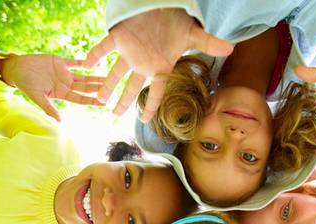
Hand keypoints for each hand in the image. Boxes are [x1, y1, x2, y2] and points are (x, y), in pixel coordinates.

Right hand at [0, 54, 103, 121]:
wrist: (17, 69)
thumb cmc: (25, 84)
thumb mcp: (37, 97)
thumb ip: (48, 108)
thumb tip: (59, 121)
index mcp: (61, 93)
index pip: (80, 98)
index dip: (92, 100)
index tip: (104, 102)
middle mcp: (65, 84)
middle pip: (85, 87)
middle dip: (98, 88)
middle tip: (112, 87)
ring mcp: (64, 73)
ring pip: (84, 75)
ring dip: (95, 76)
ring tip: (109, 76)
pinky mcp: (60, 61)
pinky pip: (75, 62)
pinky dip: (84, 62)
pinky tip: (95, 62)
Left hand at [78, 8, 233, 120]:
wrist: (163, 5)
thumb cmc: (177, 22)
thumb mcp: (193, 35)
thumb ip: (209, 43)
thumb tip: (231, 48)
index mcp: (159, 66)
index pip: (156, 91)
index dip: (151, 106)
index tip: (146, 120)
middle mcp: (142, 63)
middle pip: (131, 87)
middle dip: (123, 102)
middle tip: (114, 116)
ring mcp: (130, 51)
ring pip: (115, 72)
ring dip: (106, 85)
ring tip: (98, 99)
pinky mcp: (119, 37)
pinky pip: (104, 47)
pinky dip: (94, 55)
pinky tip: (85, 63)